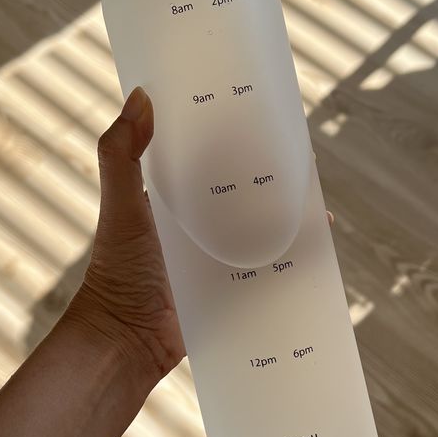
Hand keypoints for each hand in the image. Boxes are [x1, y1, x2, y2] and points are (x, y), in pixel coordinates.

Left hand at [65, 86, 334, 381]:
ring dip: (287, 220)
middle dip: (271, 179)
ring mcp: (218, 257)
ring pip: (260, 231)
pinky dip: (289, 262)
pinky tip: (316, 252)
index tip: (262, 116)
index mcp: (173, 197)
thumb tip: (141, 95)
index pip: (208, 158)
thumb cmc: (118, 272)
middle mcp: (198, 223)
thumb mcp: (121, 206)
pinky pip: (266, 271)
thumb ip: (121, 154)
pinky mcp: (232, 288)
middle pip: (242, 193)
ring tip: (319, 205)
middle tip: (304, 162)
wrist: (126, 341)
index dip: (233, 138)